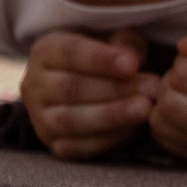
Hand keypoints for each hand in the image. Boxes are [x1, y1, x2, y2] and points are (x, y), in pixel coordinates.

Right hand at [20, 28, 155, 160]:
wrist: (95, 86)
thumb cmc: (110, 57)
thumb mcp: (116, 39)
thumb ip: (125, 42)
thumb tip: (131, 59)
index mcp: (45, 51)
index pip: (70, 53)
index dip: (101, 59)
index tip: (133, 64)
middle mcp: (34, 85)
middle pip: (71, 89)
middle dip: (115, 89)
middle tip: (152, 88)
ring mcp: (41, 119)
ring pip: (71, 121)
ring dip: (112, 116)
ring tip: (146, 109)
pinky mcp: (56, 145)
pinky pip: (79, 147)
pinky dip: (109, 139)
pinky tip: (135, 129)